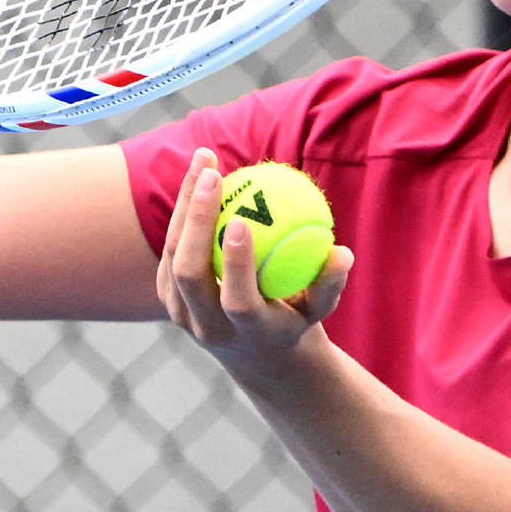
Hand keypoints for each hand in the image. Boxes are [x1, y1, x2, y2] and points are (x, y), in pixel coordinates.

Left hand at [156, 148, 352, 377]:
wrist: (253, 352)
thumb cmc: (295, 317)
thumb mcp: (319, 307)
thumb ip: (330, 282)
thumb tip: (343, 253)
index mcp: (247, 333)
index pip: (236, 301)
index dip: (235, 264)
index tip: (241, 220)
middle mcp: (207, 327)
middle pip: (190, 274)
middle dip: (197, 222)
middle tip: (214, 176)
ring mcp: (181, 314)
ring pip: (173, 255)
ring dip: (186, 205)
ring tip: (205, 159)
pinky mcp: (167, 297)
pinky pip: (170, 246)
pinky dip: (183, 210)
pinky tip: (200, 174)